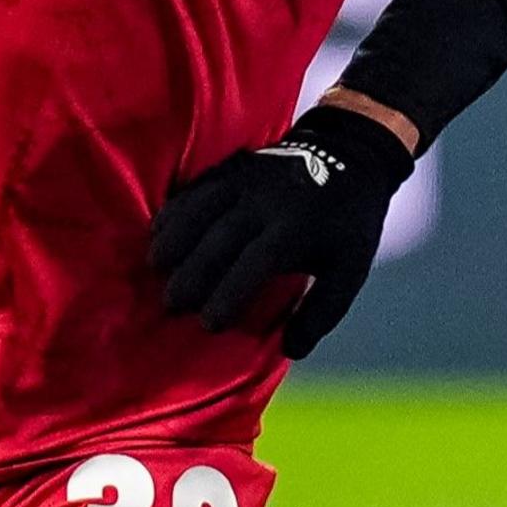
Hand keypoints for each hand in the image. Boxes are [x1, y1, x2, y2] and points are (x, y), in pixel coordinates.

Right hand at [149, 100, 414, 357]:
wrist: (351, 155)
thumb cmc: (346, 225)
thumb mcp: (350, 269)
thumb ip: (322, 311)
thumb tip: (289, 350)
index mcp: (297, 228)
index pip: (256, 263)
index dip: (229, 294)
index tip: (208, 325)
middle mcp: (268, 201)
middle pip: (220, 238)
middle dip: (193, 274)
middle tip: (172, 305)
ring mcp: (247, 179)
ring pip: (201, 208)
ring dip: (175, 238)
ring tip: (155, 268)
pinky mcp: (233, 166)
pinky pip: (196, 187)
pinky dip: (174, 210)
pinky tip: (156, 233)